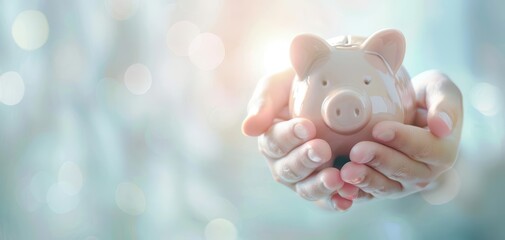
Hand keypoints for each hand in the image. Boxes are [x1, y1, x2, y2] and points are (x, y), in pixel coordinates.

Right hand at [242, 69, 358, 210]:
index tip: (307, 127)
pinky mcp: (323, 187)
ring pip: (305, 189)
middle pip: (288, 169)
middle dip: (304, 160)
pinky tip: (346, 199)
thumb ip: (263, 103)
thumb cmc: (299, 85)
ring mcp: (303, 177)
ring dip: (319, 185)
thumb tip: (247, 129)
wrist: (332, 91)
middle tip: (322, 149)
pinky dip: (335, 201)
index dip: (289, 136)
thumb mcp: (279, 85)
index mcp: (270, 138)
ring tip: (336, 178)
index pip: (274, 142)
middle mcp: (282, 162)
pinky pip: (327, 200)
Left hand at [339, 70, 462, 199]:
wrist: (400, 110)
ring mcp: (402, 185)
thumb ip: (445, 103)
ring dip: (365, 180)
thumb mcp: (439, 89)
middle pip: (404, 171)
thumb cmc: (421, 96)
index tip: (379, 129)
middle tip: (357, 151)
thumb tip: (442, 127)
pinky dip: (354, 194)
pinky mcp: (380, 189)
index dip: (403, 140)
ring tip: (346, 171)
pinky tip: (339, 188)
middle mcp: (424, 173)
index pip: (426, 148)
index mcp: (443, 151)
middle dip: (379, 161)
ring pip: (386, 187)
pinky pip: (368, 196)